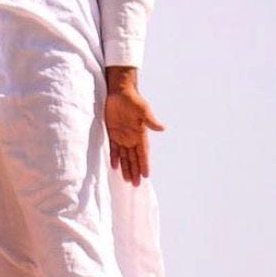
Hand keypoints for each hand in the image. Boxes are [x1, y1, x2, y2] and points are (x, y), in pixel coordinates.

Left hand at [104, 67, 164, 186]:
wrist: (119, 91)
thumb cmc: (132, 99)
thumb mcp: (143, 109)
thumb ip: (150, 120)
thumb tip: (162, 128)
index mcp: (140, 134)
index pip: (143, 153)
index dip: (144, 164)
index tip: (146, 176)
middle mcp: (132, 138)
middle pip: (134, 158)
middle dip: (135, 170)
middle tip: (135, 185)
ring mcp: (122, 136)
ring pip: (125, 156)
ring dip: (126, 167)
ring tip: (127, 180)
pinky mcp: (112, 132)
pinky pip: (113, 148)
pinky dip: (114, 157)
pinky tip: (114, 166)